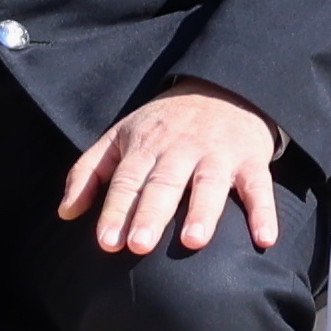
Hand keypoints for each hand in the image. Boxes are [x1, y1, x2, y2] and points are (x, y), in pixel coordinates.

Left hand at [58, 80, 293, 257]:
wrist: (224, 85)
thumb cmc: (165, 122)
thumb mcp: (121, 135)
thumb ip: (90, 172)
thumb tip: (65, 213)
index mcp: (146, 145)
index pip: (127, 181)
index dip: (116, 210)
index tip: (107, 242)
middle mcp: (181, 149)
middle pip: (164, 183)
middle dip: (151, 213)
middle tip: (139, 245)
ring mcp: (218, 154)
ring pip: (209, 184)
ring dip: (202, 212)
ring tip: (193, 241)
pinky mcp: (252, 159)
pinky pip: (259, 187)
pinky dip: (264, 212)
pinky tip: (265, 239)